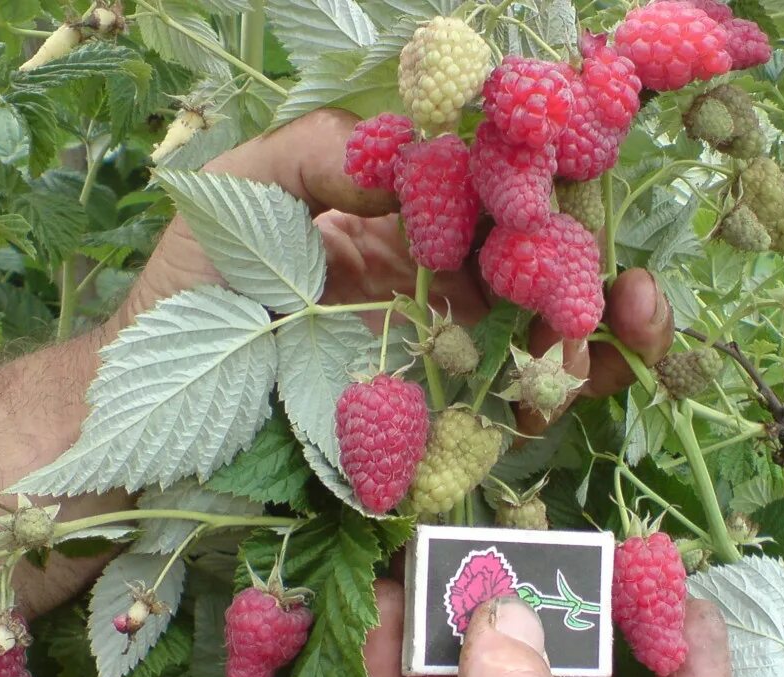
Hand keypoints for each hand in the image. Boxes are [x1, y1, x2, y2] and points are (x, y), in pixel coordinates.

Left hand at [117, 109, 673, 433]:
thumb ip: (326, 150)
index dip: (554, 189)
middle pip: (541, 269)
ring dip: (601, 336)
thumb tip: (425, 147)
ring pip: (545, 339)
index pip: (497, 194)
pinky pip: (507, 408)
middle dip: (600, 273)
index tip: (594, 183)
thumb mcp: (244, 187)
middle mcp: (436, 284)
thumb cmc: (190, 286)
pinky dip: (554, 397)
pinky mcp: (428, 421)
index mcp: (403, 221)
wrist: (146, 403)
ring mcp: (439, 354)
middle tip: (637, 288)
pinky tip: (569, 386)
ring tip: (622, 332)